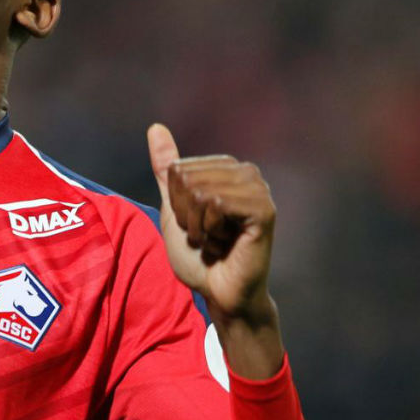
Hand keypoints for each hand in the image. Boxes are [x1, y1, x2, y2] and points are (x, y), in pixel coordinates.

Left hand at [146, 124, 276, 326]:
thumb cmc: (198, 254)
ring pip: (200, 191)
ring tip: (215, 241)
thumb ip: (166, 169)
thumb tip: (155, 127)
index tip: (196, 224)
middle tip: (206, 236)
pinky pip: (217, 204)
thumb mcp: (174, 207)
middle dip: (187, 215)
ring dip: (198, 226)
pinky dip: (211, 231)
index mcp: (226, 168)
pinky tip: (226, 244)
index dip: (177, 204)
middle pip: (187, 178)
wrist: (219, 292)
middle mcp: (246, 172)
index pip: (177, 169)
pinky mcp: (264, 209)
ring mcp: (258, 189)